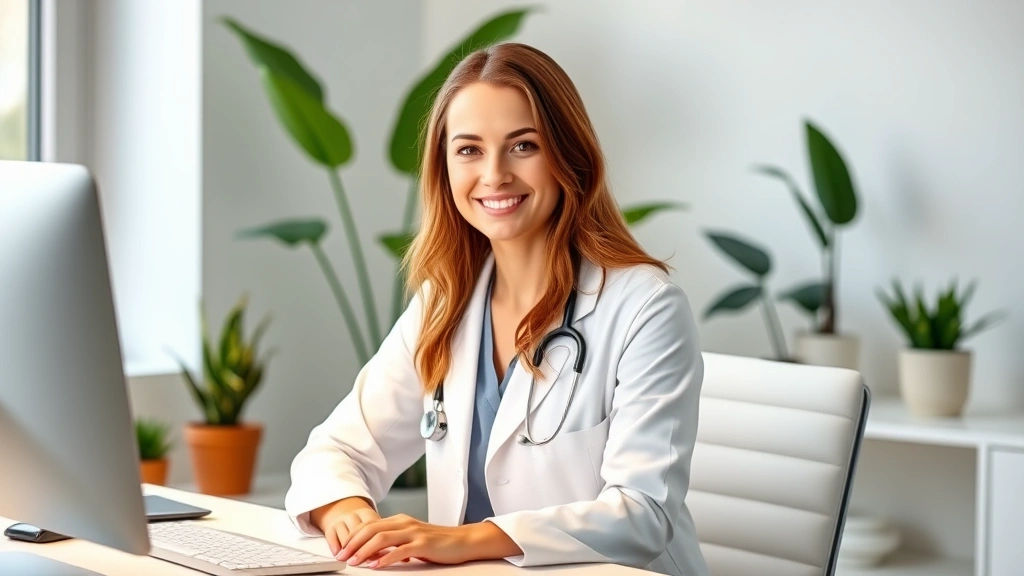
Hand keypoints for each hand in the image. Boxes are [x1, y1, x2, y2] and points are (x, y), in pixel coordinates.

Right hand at [321, 506, 380, 557]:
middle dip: (361, 547)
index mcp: (366, 513)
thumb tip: (388, 552)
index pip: (371, 525)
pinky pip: (331, 537)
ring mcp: (340, 521)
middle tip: (365, 560)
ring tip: (353, 561)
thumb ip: (379, 536)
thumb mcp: (374, 525)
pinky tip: (340, 556)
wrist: (345, 515)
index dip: (374, 540)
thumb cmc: (363, 524)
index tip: (377, 553)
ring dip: (349, 550)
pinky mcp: (330, 528)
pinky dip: (335, 548)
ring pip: (345, 536)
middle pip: (357, 531)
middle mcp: (352, 515)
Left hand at [338, 514, 518, 568]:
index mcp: (400, 520)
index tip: (341, 549)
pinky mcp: (423, 544)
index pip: (370, 525)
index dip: (353, 537)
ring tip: (354, 561)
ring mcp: (414, 532)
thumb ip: (393, 543)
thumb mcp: (411, 539)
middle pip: (372, 529)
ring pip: (382, 538)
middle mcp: (405, 523)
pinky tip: (376, 566)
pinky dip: (385, 558)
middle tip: (341, 556)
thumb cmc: (437, 542)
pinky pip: (400, 550)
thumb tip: (371, 552)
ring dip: (364, 550)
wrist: (464, 541)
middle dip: (353, 543)